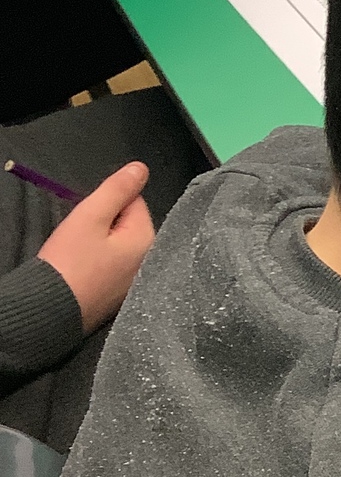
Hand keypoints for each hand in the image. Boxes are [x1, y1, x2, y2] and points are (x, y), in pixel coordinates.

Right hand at [37, 162, 153, 332]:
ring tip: (83, 254)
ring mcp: (139, 280)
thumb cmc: (71, 260)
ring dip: (103, 242)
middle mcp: (151, 260)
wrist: (53, 308)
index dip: (108, 203)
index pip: (135, 202)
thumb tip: (142, 168)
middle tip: (83, 238)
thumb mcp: (91, 216)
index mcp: (148, 240)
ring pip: (121, 244)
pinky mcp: (124, 293)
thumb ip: (117, 189)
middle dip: (106, 223)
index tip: (89, 218)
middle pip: (130, 223)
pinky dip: (103, 261)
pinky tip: (88, 268)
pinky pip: (117, 264)